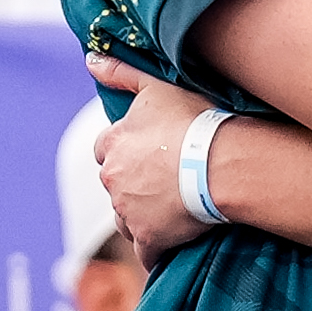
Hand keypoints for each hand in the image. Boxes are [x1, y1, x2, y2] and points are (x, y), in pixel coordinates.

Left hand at [83, 54, 215, 269]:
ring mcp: (128, 210)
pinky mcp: (148, 238)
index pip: (104, 149)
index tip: (149, 153)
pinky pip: (146, 252)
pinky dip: (156, 250)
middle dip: (133, 183)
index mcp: (112, 144)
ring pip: (126, 217)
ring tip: (173, 209)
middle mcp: (112, 178)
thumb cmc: (195, 120)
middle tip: (166, 179)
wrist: (222, 163)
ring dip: (142, 215)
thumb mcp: (156, 87)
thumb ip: (121, 73)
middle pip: (115, 184)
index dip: (125, 151)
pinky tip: (173, 244)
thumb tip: (89, 59)